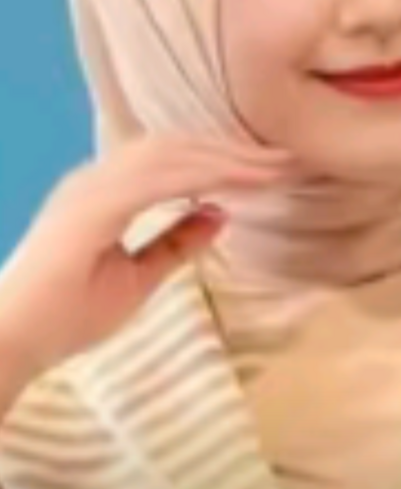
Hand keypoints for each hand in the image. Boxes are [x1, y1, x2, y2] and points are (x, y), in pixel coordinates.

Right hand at [0, 134, 292, 381]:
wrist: (12, 339)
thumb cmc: (64, 316)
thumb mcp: (137, 278)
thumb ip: (174, 244)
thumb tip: (220, 213)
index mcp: (103, 192)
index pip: (170, 161)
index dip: (220, 159)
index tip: (268, 169)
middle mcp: (95, 180)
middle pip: (174, 148)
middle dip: (231, 151)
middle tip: (285, 160)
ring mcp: (90, 189)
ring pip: (169, 156)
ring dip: (225, 159)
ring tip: (272, 168)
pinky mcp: (91, 208)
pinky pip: (156, 180)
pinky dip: (202, 175)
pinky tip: (238, 182)